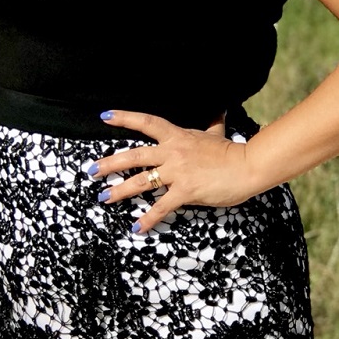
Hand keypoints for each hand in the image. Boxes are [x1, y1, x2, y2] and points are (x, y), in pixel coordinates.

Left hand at [90, 109, 255, 234]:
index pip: (147, 123)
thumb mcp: (216, 134)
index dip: (125, 118)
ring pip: (141, 181)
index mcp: (177, 137)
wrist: (247, 166)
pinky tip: (136, 227)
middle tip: (91, 170)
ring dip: (119, 191)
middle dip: (109, 163)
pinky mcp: (185, 191)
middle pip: (134, 155)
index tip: (105, 117)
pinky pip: (161, 207)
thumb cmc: (232, 152)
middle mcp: (172, 152)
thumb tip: (218, 111)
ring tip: (103, 197)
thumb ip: (212, 124)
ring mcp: (177, 172)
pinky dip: (147, 219)